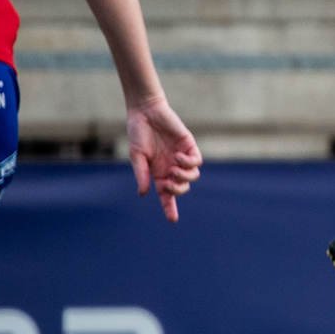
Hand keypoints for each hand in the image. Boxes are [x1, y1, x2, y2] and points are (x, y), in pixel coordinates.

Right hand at [126, 97, 201, 221]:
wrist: (145, 113)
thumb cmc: (138, 134)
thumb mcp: (137, 156)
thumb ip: (141, 174)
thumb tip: (143, 193)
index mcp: (158, 173)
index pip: (166, 195)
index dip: (169, 208)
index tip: (172, 220)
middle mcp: (171, 167)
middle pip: (182, 188)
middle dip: (177, 191)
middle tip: (168, 185)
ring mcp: (181, 157)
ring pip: (192, 176)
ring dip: (184, 177)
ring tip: (173, 170)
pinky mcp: (189, 146)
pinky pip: (196, 161)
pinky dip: (189, 163)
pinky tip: (178, 157)